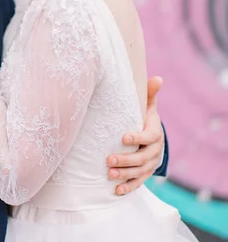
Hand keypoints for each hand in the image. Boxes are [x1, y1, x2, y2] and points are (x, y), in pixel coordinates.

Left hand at [107, 76, 164, 194]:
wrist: (152, 137)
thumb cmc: (144, 117)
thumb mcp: (147, 105)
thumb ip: (149, 93)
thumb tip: (158, 78)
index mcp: (155, 133)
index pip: (149, 137)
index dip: (137, 137)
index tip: (123, 137)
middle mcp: (155, 150)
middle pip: (142, 158)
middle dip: (126, 160)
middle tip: (109, 159)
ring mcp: (150, 164)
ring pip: (140, 172)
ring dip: (125, 174)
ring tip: (109, 174)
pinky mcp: (145, 174)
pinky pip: (138, 183)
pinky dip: (128, 187)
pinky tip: (116, 190)